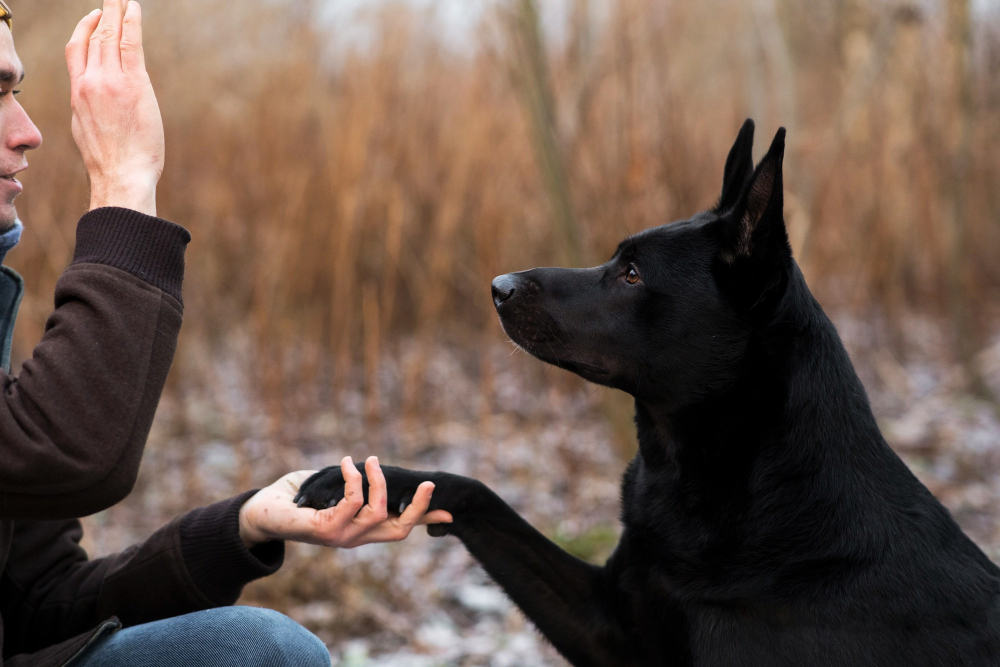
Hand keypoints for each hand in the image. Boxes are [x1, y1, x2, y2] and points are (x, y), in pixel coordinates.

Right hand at [65, 0, 163, 215]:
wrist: (120, 175)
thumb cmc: (110, 163)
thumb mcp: (88, 132)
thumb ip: (91, 110)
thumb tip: (97, 107)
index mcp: (77, 94)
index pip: (75, 51)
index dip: (83, 30)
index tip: (91, 19)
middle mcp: (89, 83)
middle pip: (93, 38)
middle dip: (102, 16)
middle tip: (110, 0)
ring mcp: (109, 82)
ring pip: (110, 36)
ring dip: (116, 13)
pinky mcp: (133, 84)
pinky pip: (131, 44)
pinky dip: (132, 23)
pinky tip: (134, 10)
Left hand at [238, 456, 453, 548]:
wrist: (259, 513)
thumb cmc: (293, 498)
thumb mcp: (331, 488)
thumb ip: (353, 483)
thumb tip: (371, 467)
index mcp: (359, 530)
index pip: (399, 528)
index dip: (424, 520)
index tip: (449, 514)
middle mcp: (355, 538)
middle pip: (400, 530)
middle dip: (418, 507)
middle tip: (427, 483)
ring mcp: (341, 537)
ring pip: (379, 511)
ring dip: (377, 479)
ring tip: (366, 459)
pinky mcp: (326, 530)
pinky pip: (353, 500)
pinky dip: (354, 477)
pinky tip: (346, 463)